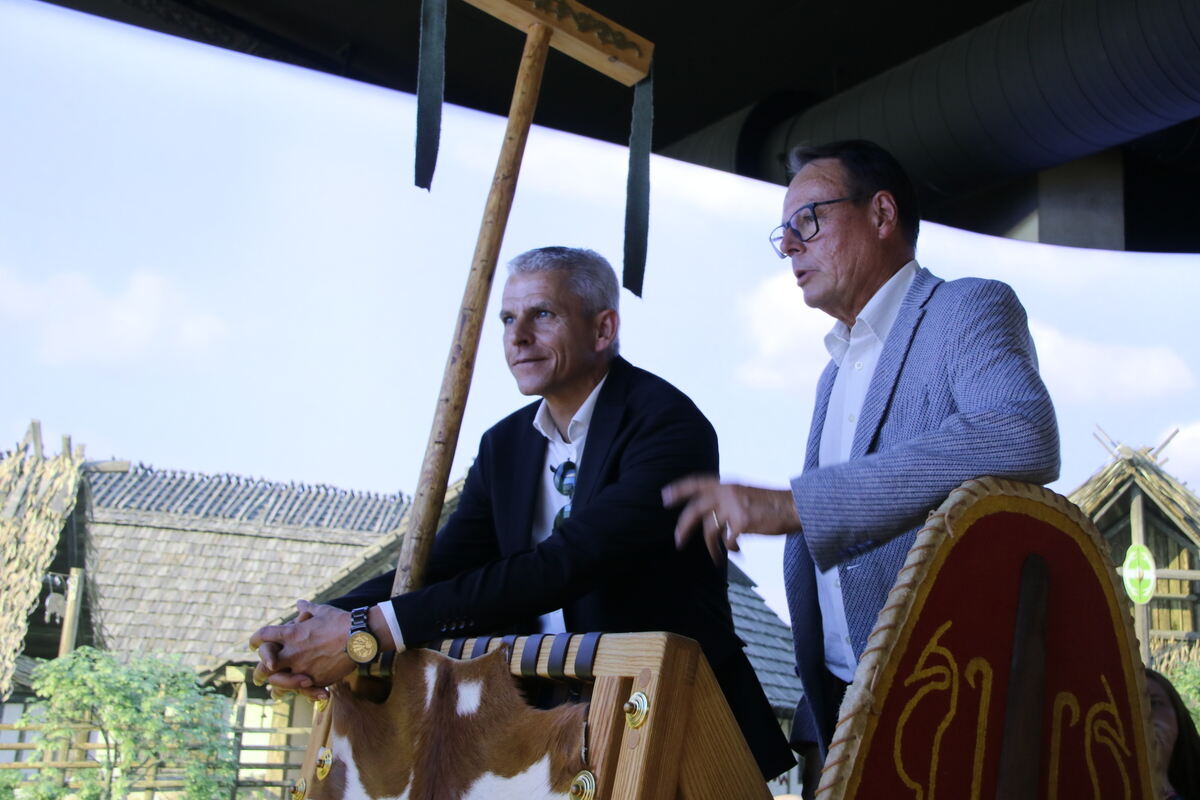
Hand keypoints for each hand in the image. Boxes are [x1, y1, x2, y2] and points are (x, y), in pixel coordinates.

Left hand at [249, 600, 354, 697]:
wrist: (360, 637)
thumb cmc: (341, 620)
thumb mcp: (322, 611)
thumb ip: (307, 608)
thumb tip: (300, 602)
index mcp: (291, 634)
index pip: (263, 636)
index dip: (254, 640)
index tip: (252, 644)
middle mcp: (292, 652)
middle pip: (263, 666)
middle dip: (258, 672)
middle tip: (257, 677)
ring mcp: (302, 668)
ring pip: (278, 683)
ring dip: (276, 686)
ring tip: (275, 691)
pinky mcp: (315, 679)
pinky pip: (300, 690)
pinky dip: (297, 692)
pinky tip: (297, 693)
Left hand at [662, 475, 800, 563]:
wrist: (795, 507)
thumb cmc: (772, 505)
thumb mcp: (745, 493)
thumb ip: (727, 500)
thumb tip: (710, 519)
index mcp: (727, 484)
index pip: (697, 483)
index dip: (679, 489)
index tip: (664, 497)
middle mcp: (727, 492)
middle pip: (695, 510)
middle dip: (683, 528)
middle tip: (677, 542)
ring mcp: (734, 506)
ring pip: (710, 531)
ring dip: (711, 548)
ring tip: (715, 558)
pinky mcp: (742, 522)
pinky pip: (727, 541)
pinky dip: (730, 549)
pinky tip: (739, 551)